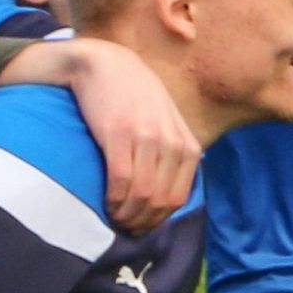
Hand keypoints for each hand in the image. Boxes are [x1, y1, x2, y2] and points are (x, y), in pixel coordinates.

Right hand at [3, 38, 198, 229]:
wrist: (106, 64)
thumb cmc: (134, 99)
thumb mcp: (166, 125)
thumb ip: (173, 155)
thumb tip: (168, 197)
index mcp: (187, 145)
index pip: (177, 198)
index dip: (156, 220)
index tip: (138, 227)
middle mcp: (172, 143)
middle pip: (160, 201)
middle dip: (140, 222)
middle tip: (121, 228)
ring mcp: (147, 138)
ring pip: (142, 195)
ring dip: (125, 215)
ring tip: (111, 217)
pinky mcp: (119, 134)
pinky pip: (120, 180)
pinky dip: (113, 199)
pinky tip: (105, 203)